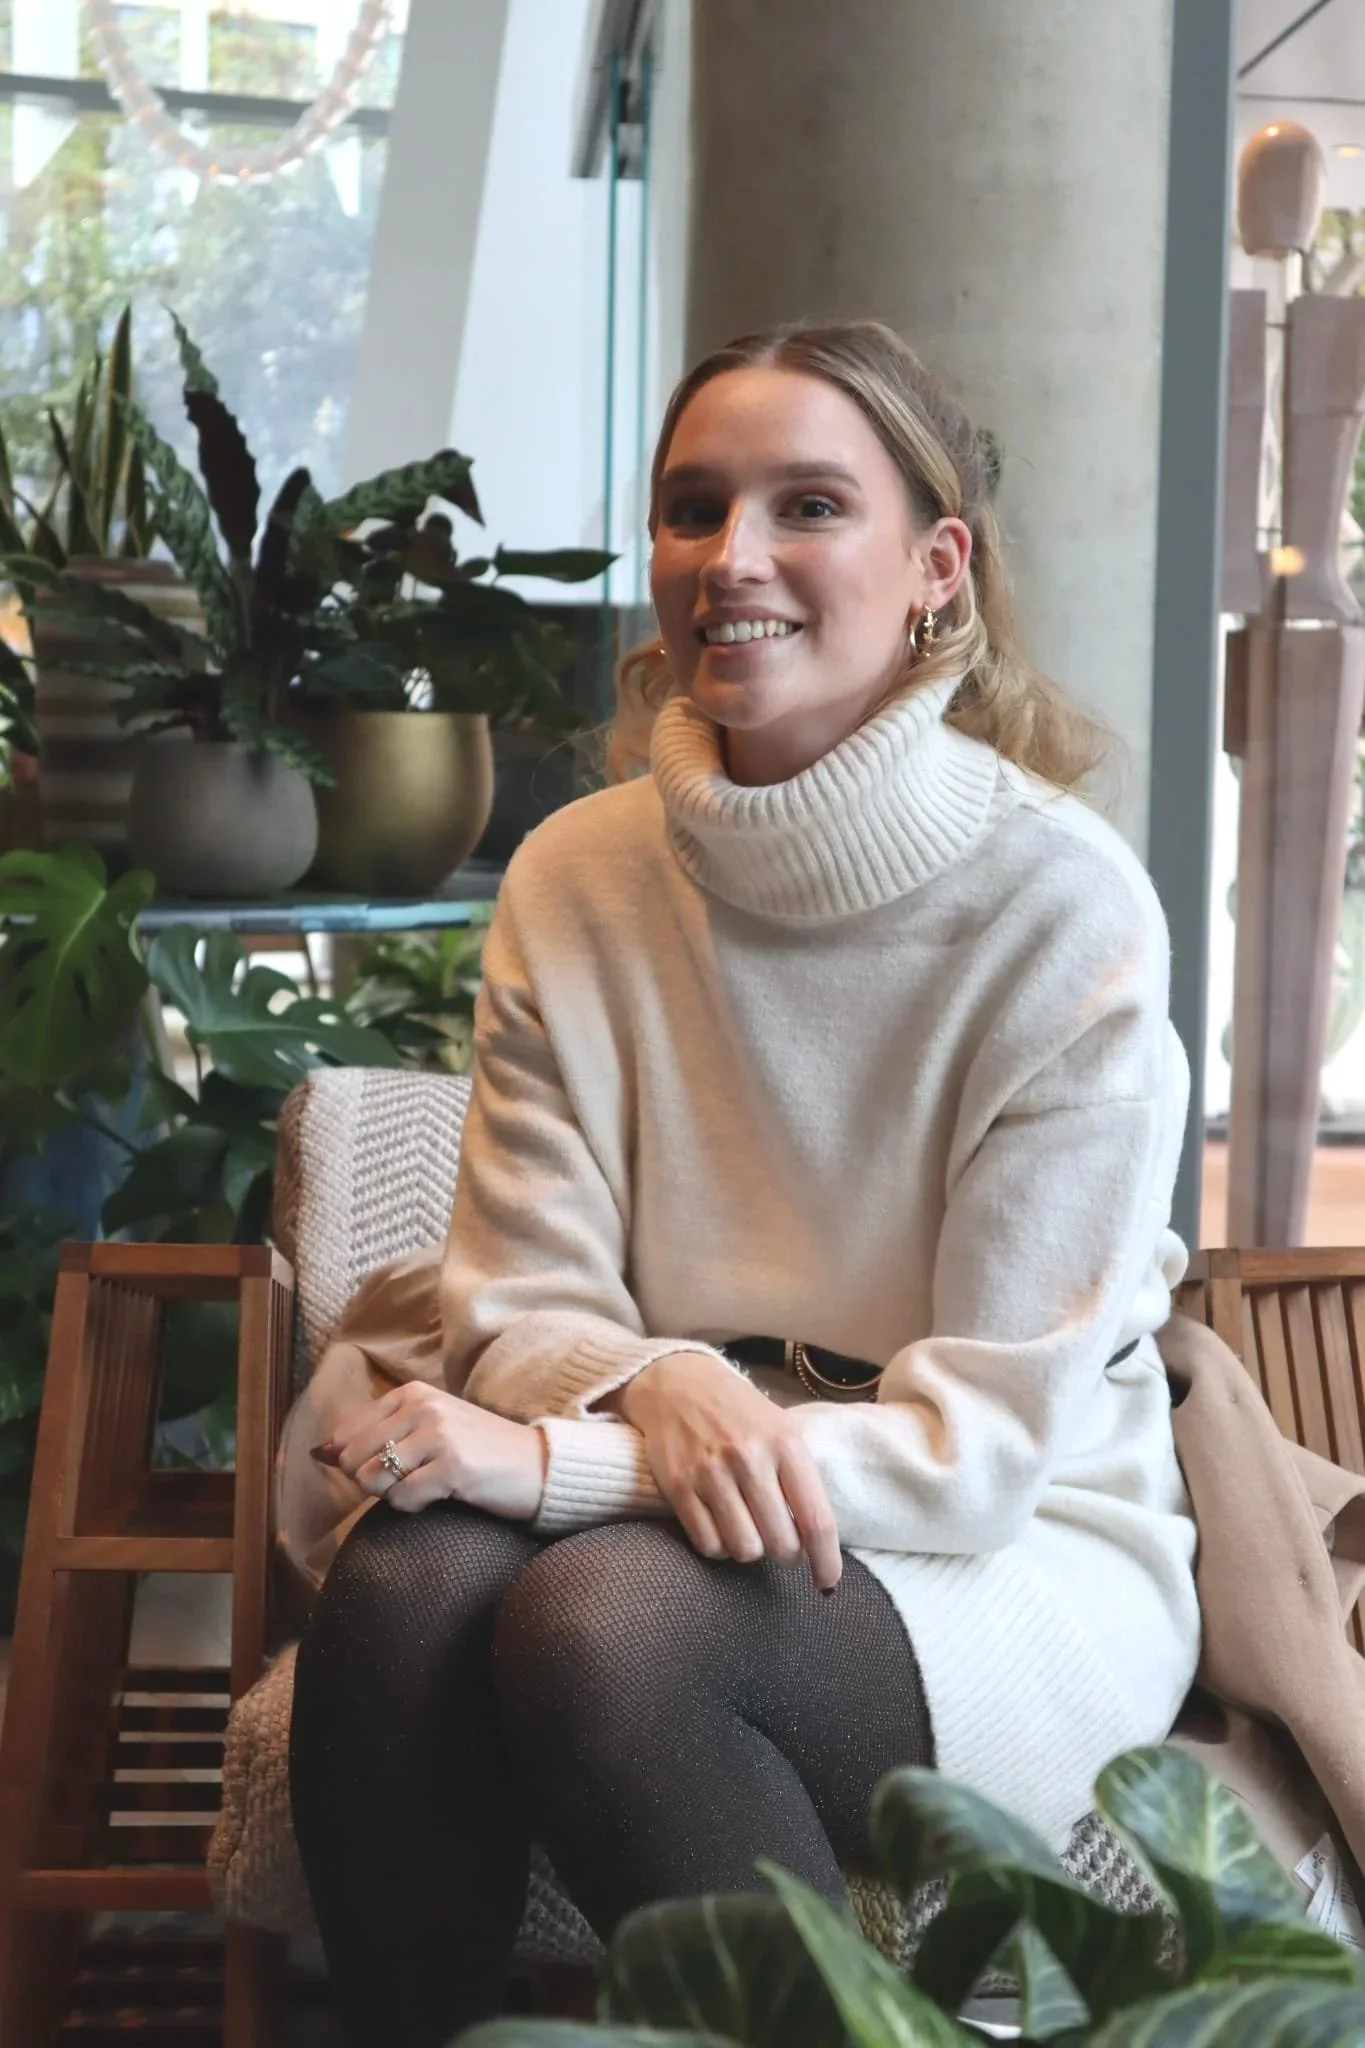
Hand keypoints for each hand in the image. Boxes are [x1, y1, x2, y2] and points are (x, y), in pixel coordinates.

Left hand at [314, 1381, 546, 1520]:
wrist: (538, 1465)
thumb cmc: (480, 1452)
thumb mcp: (432, 1427)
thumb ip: (382, 1433)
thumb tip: (321, 1452)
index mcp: (414, 1393)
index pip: (348, 1430)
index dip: (348, 1460)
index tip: (376, 1471)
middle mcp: (424, 1407)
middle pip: (353, 1456)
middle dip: (369, 1480)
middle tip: (407, 1482)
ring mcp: (439, 1434)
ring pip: (372, 1478)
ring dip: (391, 1494)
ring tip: (425, 1487)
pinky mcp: (453, 1466)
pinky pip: (401, 1499)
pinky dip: (413, 1506)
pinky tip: (440, 1496)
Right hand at [612, 1353, 841, 1590]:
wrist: (678, 1384)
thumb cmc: (740, 1414)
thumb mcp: (781, 1431)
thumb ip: (799, 1481)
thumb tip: (813, 1546)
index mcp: (785, 1444)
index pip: (816, 1520)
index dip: (826, 1561)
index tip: (828, 1582)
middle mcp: (749, 1458)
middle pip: (780, 1543)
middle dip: (785, 1555)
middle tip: (780, 1542)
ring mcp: (710, 1473)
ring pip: (744, 1549)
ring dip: (750, 1550)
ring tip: (748, 1529)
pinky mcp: (677, 1486)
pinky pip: (707, 1545)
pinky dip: (719, 1547)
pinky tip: (722, 1527)